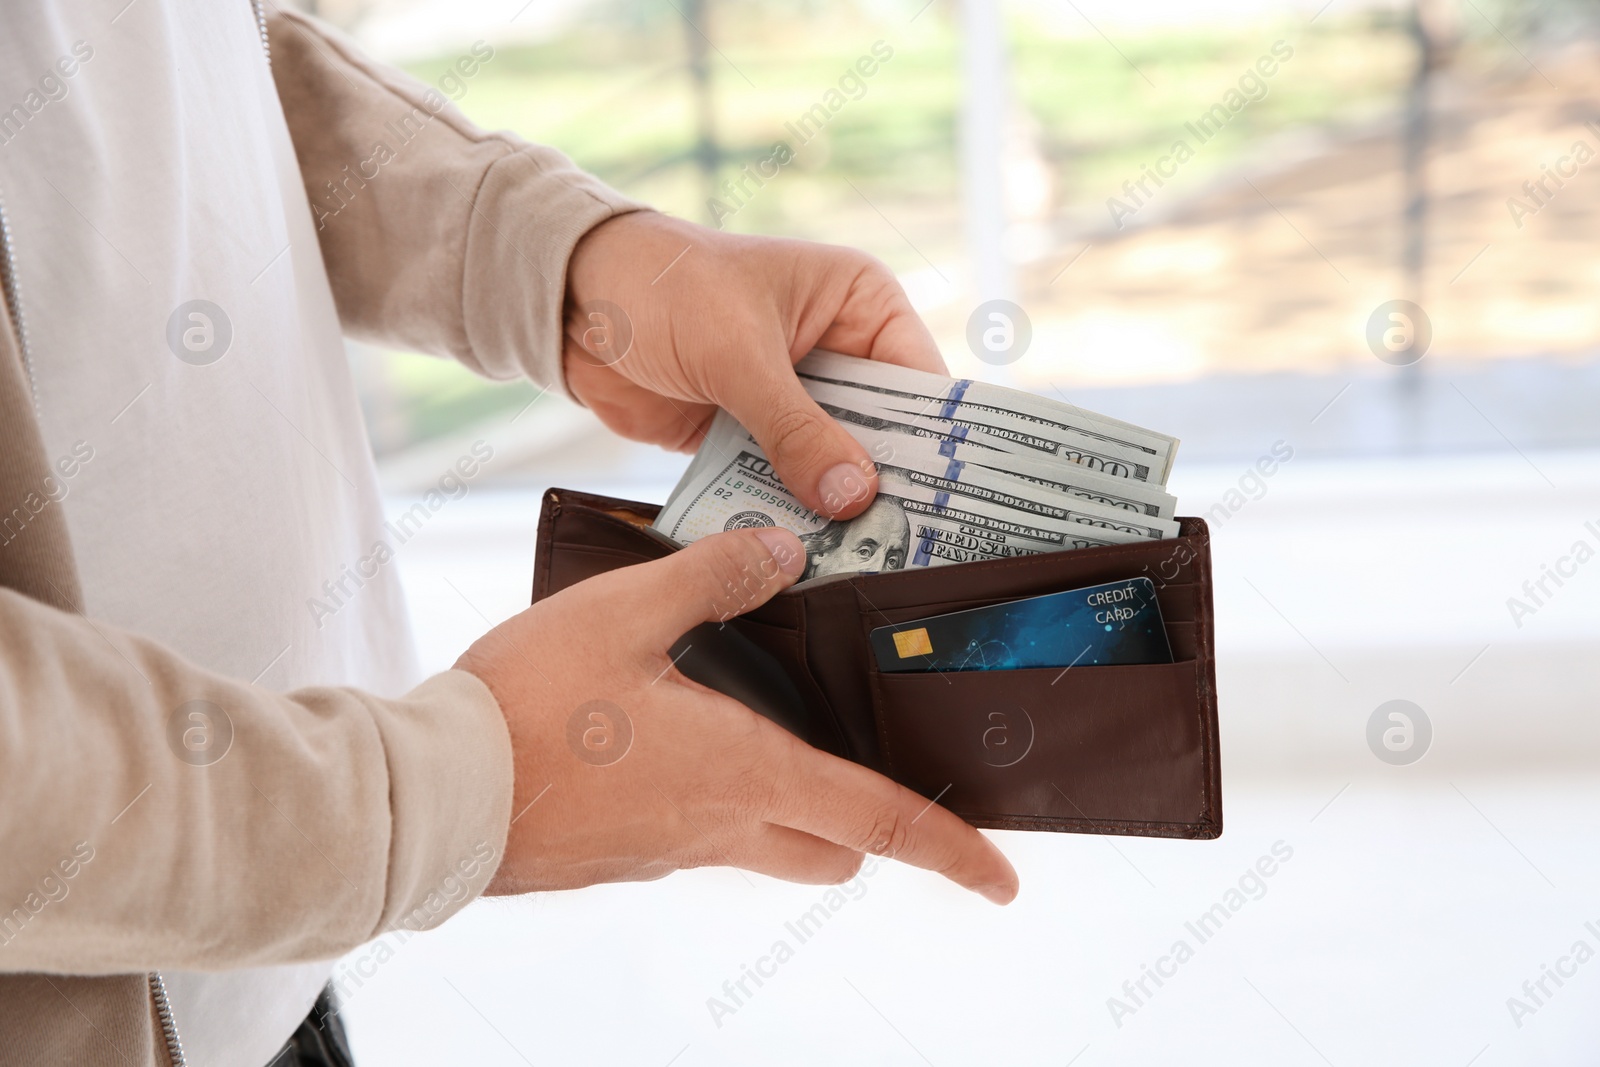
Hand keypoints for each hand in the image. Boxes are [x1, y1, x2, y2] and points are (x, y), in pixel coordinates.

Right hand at [456, 527, 1017, 902]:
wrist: (430, 797)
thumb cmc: (528, 707)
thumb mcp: (626, 612)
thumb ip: (715, 578)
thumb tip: (786, 551)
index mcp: (745, 774)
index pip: (880, 822)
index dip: (954, 853)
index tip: (1005, 880)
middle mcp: (721, 827)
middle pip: (833, 847)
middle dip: (869, 821)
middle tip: (869, 762)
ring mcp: (671, 852)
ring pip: (768, 844)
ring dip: (793, 805)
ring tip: (765, 728)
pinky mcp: (625, 857)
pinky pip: (701, 836)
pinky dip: (720, 799)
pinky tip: (671, 735)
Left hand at [563, 211, 947, 518]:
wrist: (571, 303)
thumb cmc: (664, 288)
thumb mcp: (738, 354)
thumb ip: (796, 429)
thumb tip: (853, 496)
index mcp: (858, 304)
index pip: (921, 382)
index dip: (935, 443)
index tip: (948, 504)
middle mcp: (837, 353)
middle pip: (883, 434)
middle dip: (884, 486)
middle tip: (907, 548)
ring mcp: (793, 400)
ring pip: (832, 467)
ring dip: (833, 509)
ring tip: (857, 564)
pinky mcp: (750, 437)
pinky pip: (782, 484)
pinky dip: (786, 514)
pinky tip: (798, 556)